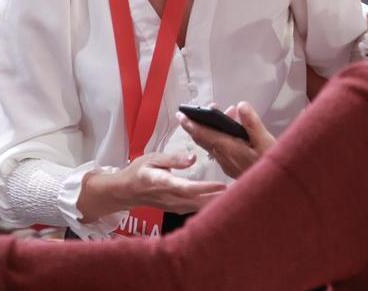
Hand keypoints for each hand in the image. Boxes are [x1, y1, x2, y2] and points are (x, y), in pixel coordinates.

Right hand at [79, 152, 225, 218]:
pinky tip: (223, 201)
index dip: (205, 188)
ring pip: (199, 207)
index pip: (186, 188)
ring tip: (237, 196)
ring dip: (217, 203)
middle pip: (198, 201)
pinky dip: (210, 206)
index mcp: (163, 183)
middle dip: (219, 198)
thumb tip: (192, 158)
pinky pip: (197, 209)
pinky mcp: (178, 209)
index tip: (221, 185)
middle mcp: (170, 198)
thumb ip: (172, 159)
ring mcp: (174, 206)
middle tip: (240, 192)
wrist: (126, 191)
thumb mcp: (152, 158)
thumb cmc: (139, 172)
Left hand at [180, 102, 276, 178]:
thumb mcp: (265, 141)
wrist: (274, 190)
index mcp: (228, 147)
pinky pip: (218, 150)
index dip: (191, 124)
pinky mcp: (231, 167)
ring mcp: (226, 163)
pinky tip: (228, 133)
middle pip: (203, 139)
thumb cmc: (270, 166)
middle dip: (196, 125)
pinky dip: (218, 138)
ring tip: (220, 115)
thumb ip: (252, 122)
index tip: (181, 115)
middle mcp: (223, 156)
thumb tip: (241, 106)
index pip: (203, 133)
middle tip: (193, 113)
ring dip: (209, 130)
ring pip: (210, 144)